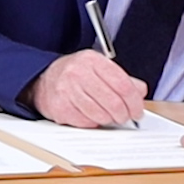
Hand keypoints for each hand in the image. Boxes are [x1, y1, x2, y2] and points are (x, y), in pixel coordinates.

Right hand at [25, 50, 146, 127]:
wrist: (42, 79)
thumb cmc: (73, 74)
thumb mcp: (98, 69)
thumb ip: (122, 79)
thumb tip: (140, 91)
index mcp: (92, 60)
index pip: (123, 85)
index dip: (135, 102)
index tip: (137, 110)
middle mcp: (78, 73)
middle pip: (114, 102)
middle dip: (124, 114)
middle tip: (124, 117)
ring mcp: (67, 90)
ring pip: (101, 115)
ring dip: (108, 119)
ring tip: (106, 115)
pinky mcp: (60, 107)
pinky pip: (86, 122)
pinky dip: (92, 122)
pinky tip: (89, 115)